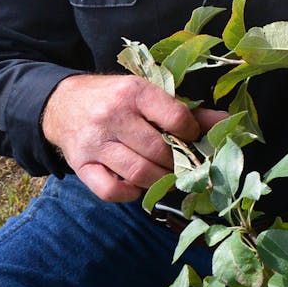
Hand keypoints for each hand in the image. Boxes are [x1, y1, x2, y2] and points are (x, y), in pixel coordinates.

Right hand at [41, 74, 225, 202]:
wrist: (62, 103)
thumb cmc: (115, 98)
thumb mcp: (147, 94)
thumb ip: (185, 110)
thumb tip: (225, 122)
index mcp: (134, 93)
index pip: (175, 118)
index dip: (191, 134)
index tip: (192, 139)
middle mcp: (112, 116)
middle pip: (158, 150)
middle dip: (178, 163)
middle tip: (184, 166)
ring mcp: (94, 143)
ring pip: (139, 173)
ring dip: (161, 180)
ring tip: (168, 177)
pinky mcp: (80, 165)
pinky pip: (111, 191)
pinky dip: (131, 193)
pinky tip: (139, 185)